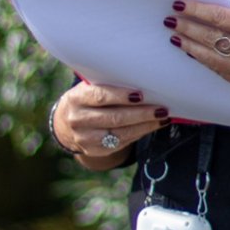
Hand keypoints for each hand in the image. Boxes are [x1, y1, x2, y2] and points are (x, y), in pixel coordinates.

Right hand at [55, 82, 171, 163]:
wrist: (67, 122)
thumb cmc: (88, 98)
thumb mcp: (90, 87)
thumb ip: (108, 83)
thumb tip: (141, 79)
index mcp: (76, 98)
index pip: (100, 96)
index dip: (120, 96)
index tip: (141, 94)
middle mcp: (78, 119)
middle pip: (114, 118)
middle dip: (141, 114)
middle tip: (161, 109)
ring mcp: (85, 138)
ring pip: (120, 133)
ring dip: (145, 126)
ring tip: (162, 118)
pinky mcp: (94, 151)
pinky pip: (121, 143)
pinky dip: (139, 134)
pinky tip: (151, 126)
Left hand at [164, 0, 229, 96]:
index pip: (217, 17)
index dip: (195, 10)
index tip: (180, 4)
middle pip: (209, 37)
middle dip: (187, 27)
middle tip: (171, 20)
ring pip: (209, 56)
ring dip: (190, 45)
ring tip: (175, 36)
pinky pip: (218, 70)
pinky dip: (203, 60)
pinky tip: (192, 51)